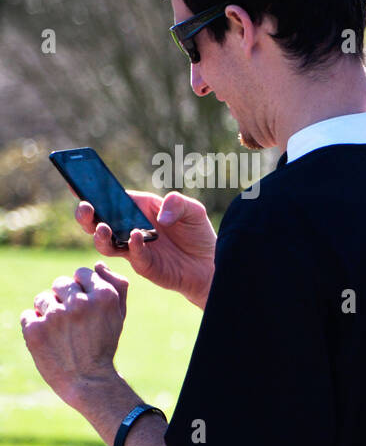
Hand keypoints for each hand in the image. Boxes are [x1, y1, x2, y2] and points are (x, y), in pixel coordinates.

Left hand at [19, 263, 129, 407]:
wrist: (88, 381)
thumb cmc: (104, 345)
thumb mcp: (119, 315)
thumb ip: (115, 286)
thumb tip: (98, 265)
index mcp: (104, 296)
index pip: (82, 273)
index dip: (82, 289)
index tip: (85, 306)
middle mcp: (80, 302)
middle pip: (60, 282)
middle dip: (64, 298)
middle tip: (72, 322)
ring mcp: (56, 315)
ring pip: (42, 299)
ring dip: (49, 313)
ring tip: (60, 333)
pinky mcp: (35, 329)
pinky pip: (28, 315)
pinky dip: (35, 327)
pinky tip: (49, 341)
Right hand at [75, 190, 214, 308]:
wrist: (210, 263)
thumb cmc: (198, 233)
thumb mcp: (193, 210)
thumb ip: (177, 203)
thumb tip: (161, 215)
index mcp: (136, 208)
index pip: (109, 198)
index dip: (91, 190)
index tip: (75, 181)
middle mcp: (129, 227)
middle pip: (97, 220)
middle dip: (86, 214)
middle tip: (86, 207)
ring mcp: (133, 248)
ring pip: (105, 242)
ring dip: (100, 234)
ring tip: (103, 227)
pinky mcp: (143, 265)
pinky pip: (132, 255)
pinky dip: (132, 246)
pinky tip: (136, 237)